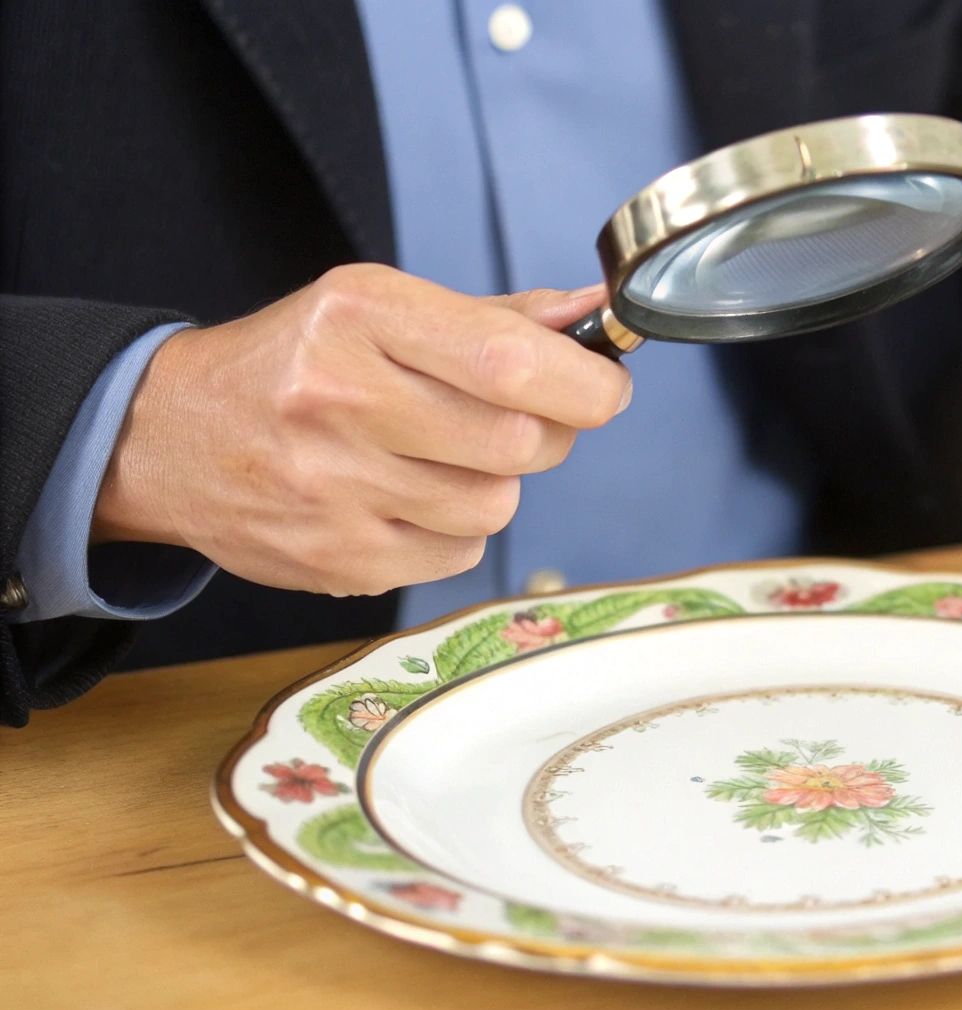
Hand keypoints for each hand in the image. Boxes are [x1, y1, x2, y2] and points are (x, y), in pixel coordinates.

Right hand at [93, 263, 629, 595]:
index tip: (604, 387)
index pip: (511, 360)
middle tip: (522, 421)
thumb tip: (594, 315)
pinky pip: (458, 554)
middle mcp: (341, 398)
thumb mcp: (380, 309)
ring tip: (443, 459)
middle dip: (547, 434)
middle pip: (518, 441)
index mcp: (360, 316)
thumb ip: (495, 319)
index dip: (585, 383)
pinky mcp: (336, 558)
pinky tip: (408, 500)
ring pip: (495, 504)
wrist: (166, 437)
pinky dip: (455, 531)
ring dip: (495, 485)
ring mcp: (334, 487)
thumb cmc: (296, 364)